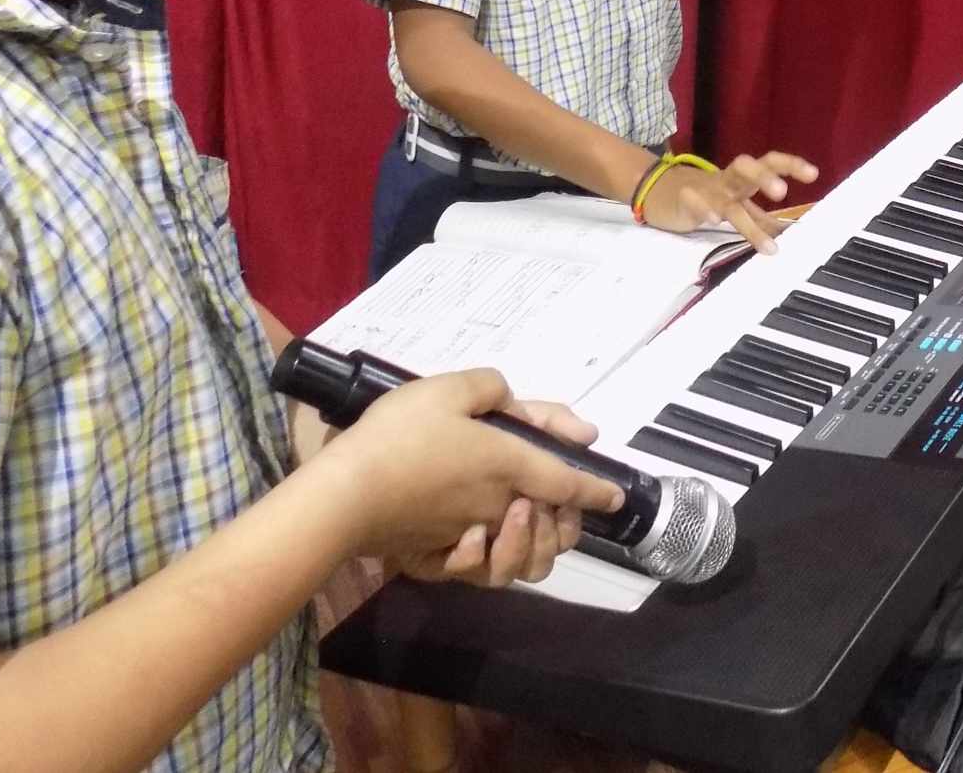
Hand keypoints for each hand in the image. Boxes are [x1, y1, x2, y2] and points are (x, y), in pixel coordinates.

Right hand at [312, 369, 623, 584]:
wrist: (345, 494)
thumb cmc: (398, 435)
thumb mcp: (448, 390)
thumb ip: (491, 389)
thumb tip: (515, 406)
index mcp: (510, 464)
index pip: (570, 483)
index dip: (597, 490)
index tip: (616, 497)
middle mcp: (499, 508)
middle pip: (553, 530)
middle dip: (567, 521)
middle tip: (553, 501)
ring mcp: (472, 539)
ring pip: (522, 562)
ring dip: (532, 544)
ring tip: (517, 517)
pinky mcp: (441, 560)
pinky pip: (479, 572)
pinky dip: (486, 561)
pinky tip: (474, 540)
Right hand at [643, 151, 819, 253]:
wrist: (657, 190)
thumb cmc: (704, 196)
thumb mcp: (737, 206)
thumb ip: (762, 218)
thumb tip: (790, 231)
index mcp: (742, 179)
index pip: (769, 163)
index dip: (790, 165)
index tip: (814, 174)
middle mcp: (727, 181)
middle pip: (746, 168)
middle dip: (763, 177)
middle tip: (781, 192)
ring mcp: (705, 189)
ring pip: (726, 198)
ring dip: (746, 221)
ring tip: (767, 246)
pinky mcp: (684, 200)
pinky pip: (693, 202)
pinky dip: (703, 209)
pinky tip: (712, 219)